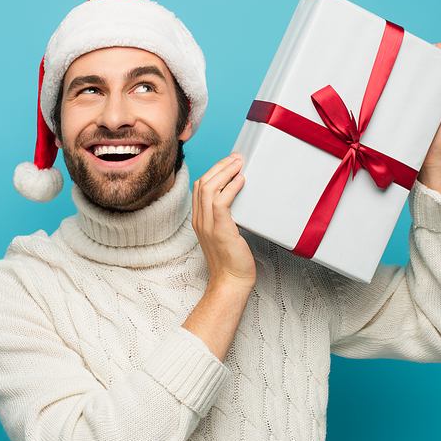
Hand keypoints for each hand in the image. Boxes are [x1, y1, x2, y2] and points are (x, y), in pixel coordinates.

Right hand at [192, 154, 255, 292]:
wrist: (231, 282)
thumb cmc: (232, 260)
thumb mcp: (226, 233)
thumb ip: (227, 216)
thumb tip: (240, 197)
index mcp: (199, 219)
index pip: (199, 187)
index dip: (214, 170)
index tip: (229, 161)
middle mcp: (200, 220)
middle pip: (202, 183)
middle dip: (219, 166)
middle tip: (236, 157)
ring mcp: (207, 225)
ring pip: (208, 188)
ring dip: (224, 172)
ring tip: (239, 164)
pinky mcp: (220, 231)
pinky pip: (220, 203)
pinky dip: (230, 188)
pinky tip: (241, 181)